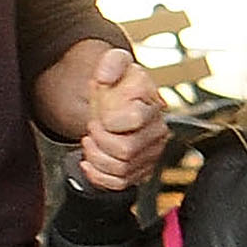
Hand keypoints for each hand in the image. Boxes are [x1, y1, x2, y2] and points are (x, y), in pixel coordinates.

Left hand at [78, 48, 166, 192]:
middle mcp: (157, 132)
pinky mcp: (141, 170)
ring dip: (96, 158)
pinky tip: (90, 162)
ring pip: (121, 170)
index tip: (101, 115)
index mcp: (152, 106)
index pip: (134, 120)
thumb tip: (105, 76)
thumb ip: (111, 62)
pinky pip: (120, 184)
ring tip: (91, 144)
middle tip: (93, 129)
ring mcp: (150, 154)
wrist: (119, 103)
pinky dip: (99, 176)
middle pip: (126, 151)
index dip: (110, 121)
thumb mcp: (115, 64)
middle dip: (100, 142)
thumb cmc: (119, 85)